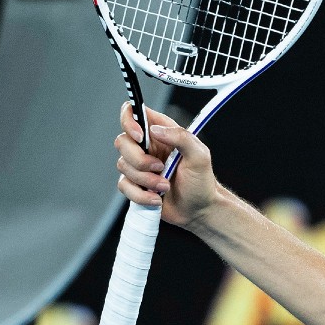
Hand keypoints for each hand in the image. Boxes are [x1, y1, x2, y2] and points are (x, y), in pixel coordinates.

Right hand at [113, 103, 221, 229]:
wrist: (199, 210)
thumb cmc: (202, 182)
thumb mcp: (200, 156)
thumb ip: (181, 137)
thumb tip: (155, 129)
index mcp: (161, 133)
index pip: (133, 113)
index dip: (129, 121)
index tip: (140, 137)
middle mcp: (147, 146)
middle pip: (121, 142)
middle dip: (140, 160)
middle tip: (161, 168)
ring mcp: (139, 165)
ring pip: (123, 166)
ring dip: (146, 180)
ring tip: (165, 186)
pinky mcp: (135, 184)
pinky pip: (124, 186)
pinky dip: (141, 195)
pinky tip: (156, 198)